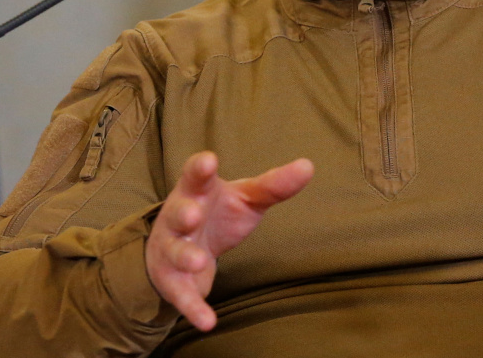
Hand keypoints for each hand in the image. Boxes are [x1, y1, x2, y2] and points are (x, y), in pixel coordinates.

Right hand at [144, 151, 313, 331]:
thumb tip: (308, 166)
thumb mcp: (245, 197)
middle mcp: (180, 216)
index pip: (195, 174)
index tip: (209, 161)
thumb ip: (273, 185)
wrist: (180, 248)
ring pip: (175, 250)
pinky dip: (193, 308)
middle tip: (194, 213)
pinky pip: (182, 295)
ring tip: (198, 262)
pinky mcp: (174, 281)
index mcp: (198, 190)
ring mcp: (173, 248)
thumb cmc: (218, 213)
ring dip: (185, 256)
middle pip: (178, 211)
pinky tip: (208, 321)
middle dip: (184, 213)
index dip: (200, 168)